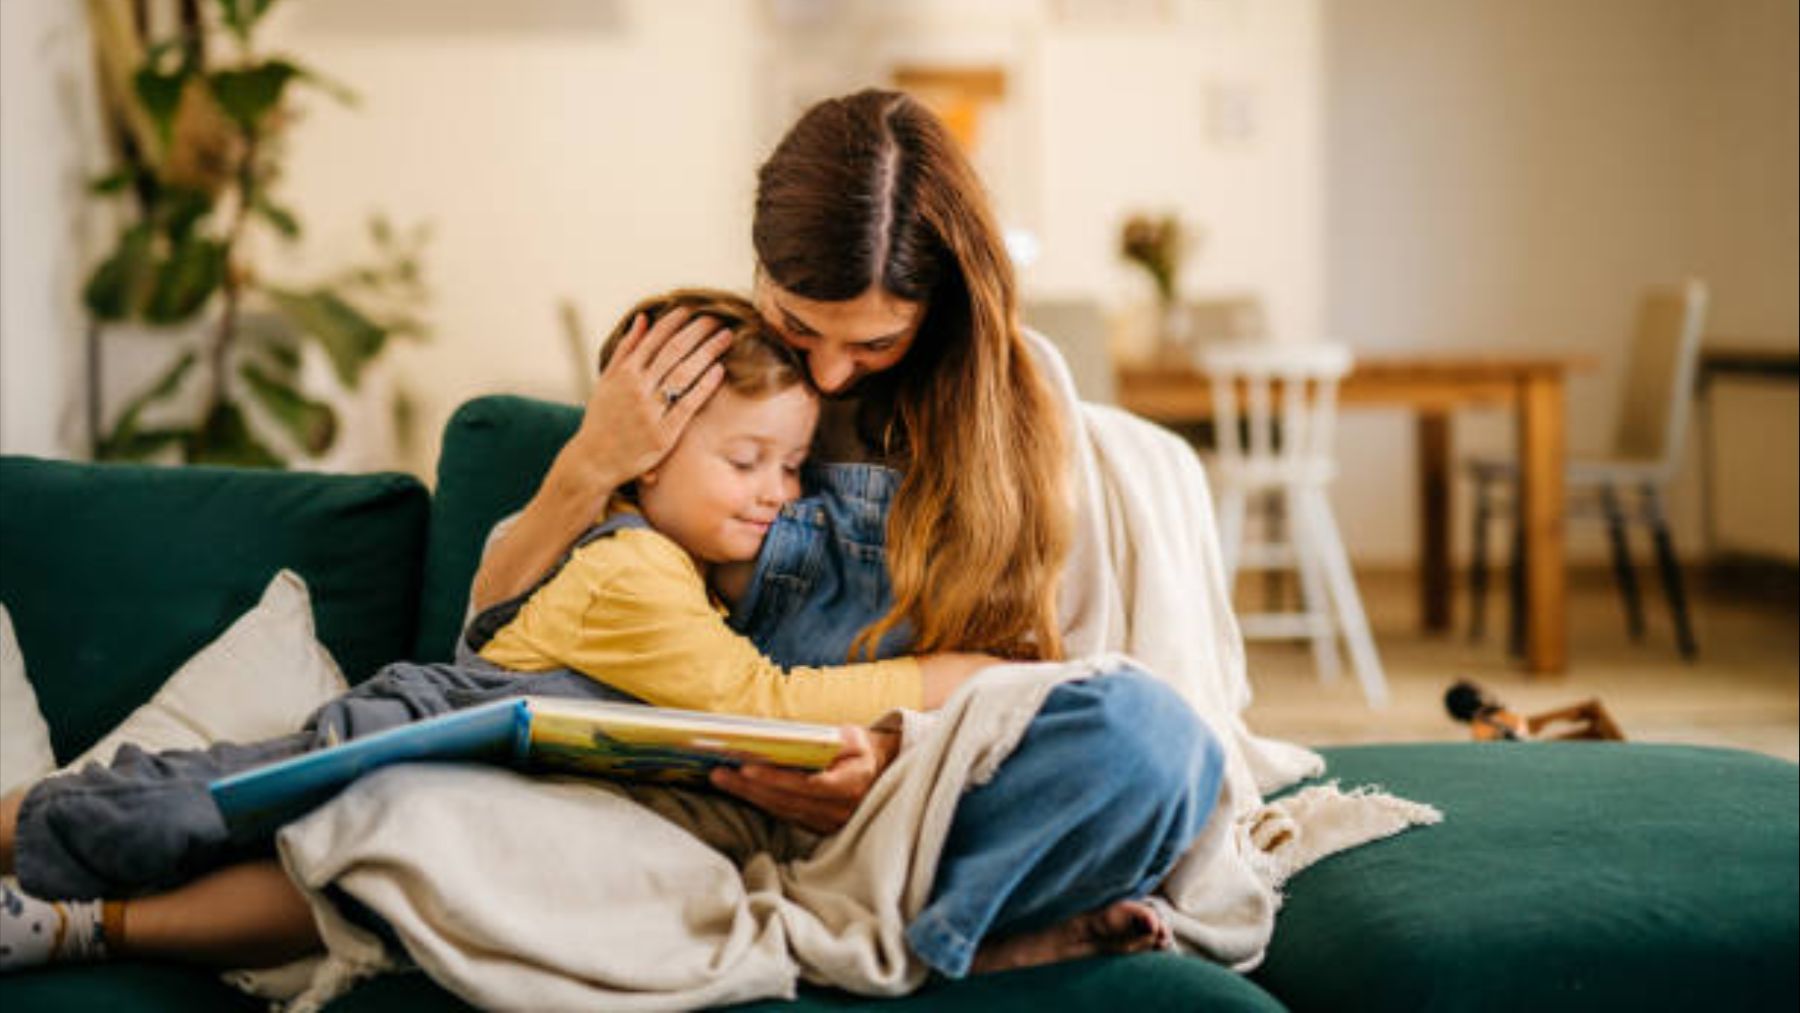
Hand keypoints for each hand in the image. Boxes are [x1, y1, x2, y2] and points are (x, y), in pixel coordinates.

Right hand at [563, 307, 732, 495]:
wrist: (593, 460)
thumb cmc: (601, 419)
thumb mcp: (607, 381)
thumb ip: (626, 349)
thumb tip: (643, 318)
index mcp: (624, 374)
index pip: (653, 340)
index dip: (674, 322)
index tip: (691, 309)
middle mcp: (637, 390)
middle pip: (673, 352)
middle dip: (697, 331)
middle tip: (717, 317)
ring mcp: (650, 412)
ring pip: (683, 374)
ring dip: (707, 352)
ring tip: (725, 337)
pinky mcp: (663, 434)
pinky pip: (688, 405)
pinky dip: (704, 385)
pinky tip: (719, 370)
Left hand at [710, 725, 899, 834]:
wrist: (884, 776)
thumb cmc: (864, 752)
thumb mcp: (856, 739)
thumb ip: (831, 740)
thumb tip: (793, 739)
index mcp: (852, 785)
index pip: (808, 785)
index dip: (776, 778)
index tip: (747, 768)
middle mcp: (839, 810)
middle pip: (787, 800)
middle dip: (750, 786)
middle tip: (719, 772)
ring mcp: (828, 823)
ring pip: (781, 810)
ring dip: (748, 795)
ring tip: (721, 778)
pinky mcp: (818, 828)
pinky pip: (784, 815)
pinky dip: (760, 801)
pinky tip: (740, 790)